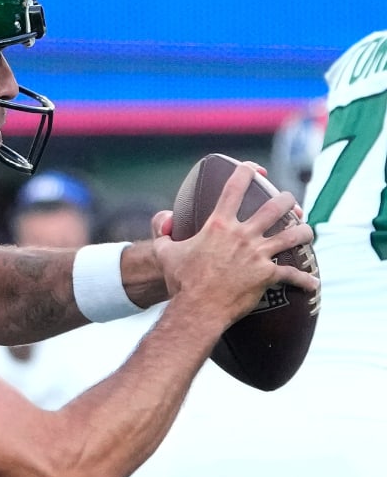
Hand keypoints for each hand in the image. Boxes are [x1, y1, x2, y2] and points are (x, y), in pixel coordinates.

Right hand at [153, 162, 317, 327]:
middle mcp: (242, 235)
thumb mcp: (165, 253)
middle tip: (289, 202)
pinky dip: (305, 280)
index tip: (254, 168)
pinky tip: (312, 283)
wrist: (196, 308)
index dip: (246, 172)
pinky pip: (293, 275)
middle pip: (275, 207)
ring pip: (293, 235)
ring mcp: (258, 254)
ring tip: (306, 231)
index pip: (234, 188)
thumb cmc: (180, 282)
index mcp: (219, 226)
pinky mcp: (268, 275)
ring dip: (304, 231)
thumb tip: (164, 222)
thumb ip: (163, 235)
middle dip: (287, 201)